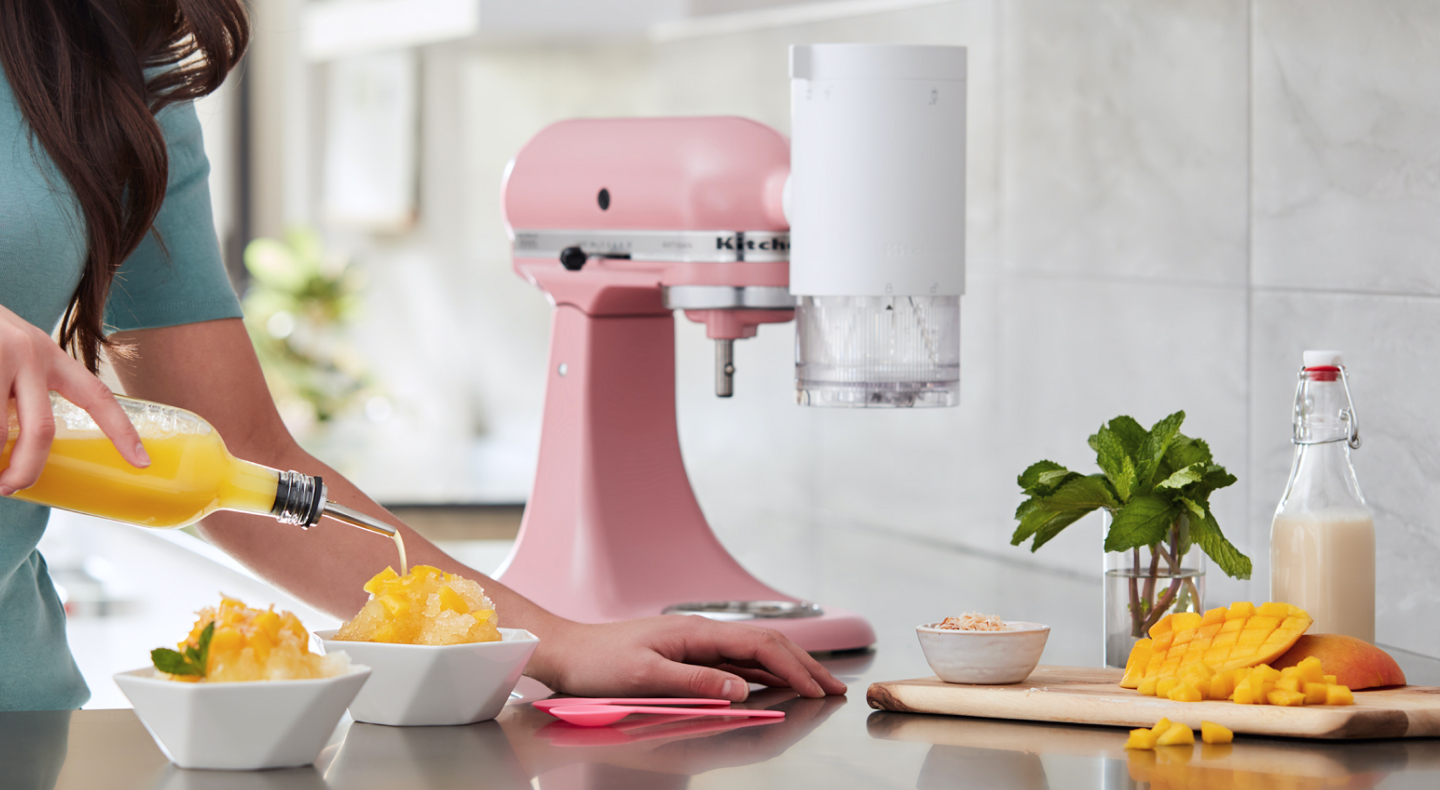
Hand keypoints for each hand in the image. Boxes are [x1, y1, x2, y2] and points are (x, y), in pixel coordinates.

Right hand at [0, 304, 148, 494]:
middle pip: (43, 431)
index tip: (142, 462)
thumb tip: (14, 449)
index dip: (121, 431)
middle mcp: (28, 353)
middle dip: (28, 469)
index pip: (96, 396)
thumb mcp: (9, 351)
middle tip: (11, 488)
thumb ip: (21, 389)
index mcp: (48, 354)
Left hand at [524, 615, 848, 701]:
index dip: (795, 667)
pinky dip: (766, 672)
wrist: (567, 651)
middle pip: (767, 644)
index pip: (760, 647)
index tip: (819, 689)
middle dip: (805, 665)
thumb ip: (696, 681)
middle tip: (836, 688)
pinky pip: (737, 662)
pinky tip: (776, 683)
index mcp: (695, 632)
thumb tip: (741, 689)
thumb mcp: (644, 677)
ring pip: (755, 652)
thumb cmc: (598, 663)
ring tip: (818, 684)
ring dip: (790, 667)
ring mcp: (696, 642)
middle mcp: (701, 632)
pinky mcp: (687, 654)